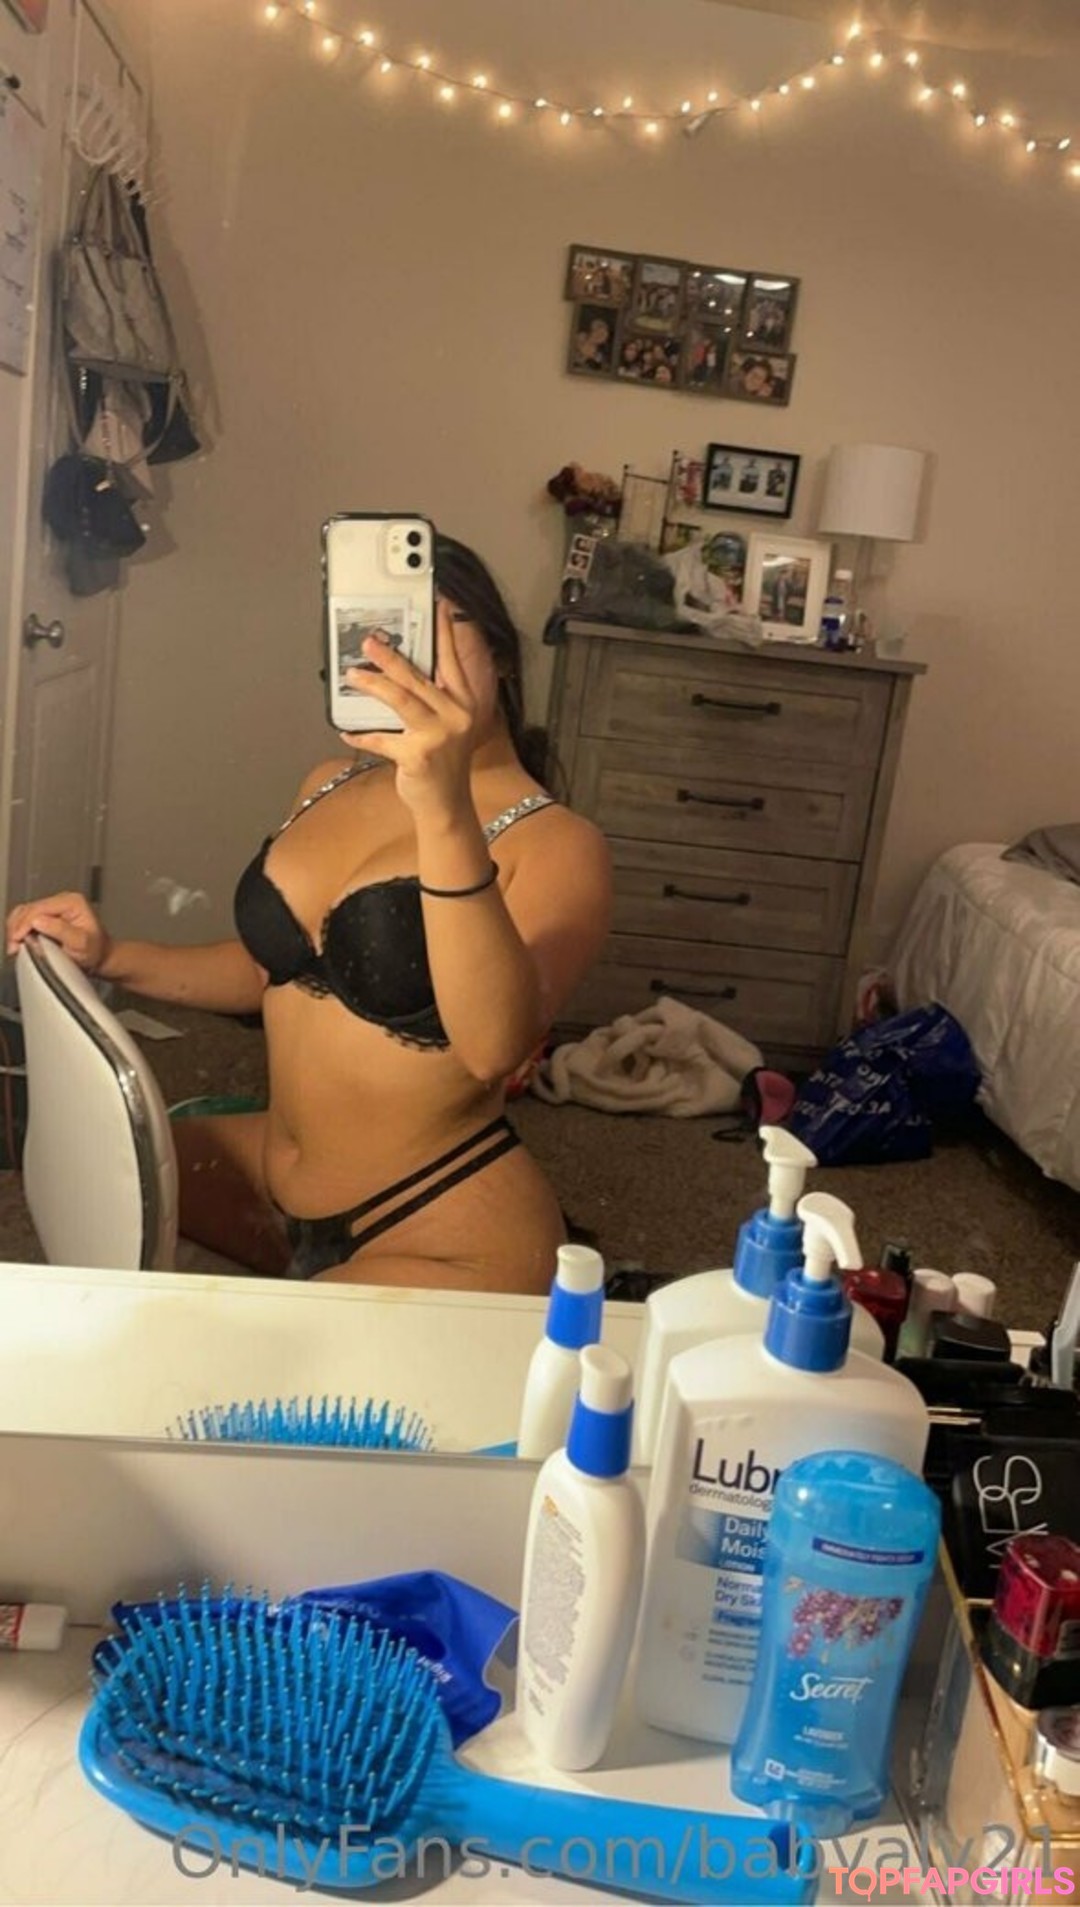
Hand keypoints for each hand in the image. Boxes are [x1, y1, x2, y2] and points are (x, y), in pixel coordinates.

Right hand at [6, 892, 111, 971]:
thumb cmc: (95, 951)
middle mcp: (62, 900)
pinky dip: (20, 928)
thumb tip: (38, 921)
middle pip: (29, 909)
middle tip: (14, 947)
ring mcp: (54, 907)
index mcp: (72, 902)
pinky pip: (27, 918)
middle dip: (17, 927)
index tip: (17, 940)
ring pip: (25, 912)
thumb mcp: (81, 943)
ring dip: (16, 928)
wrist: (101, 957)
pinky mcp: (48, 915)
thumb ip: (61, 931)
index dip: (24, 924)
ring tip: (16, 945)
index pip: (39, 909)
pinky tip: (20, 940)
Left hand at [339, 599, 481, 823]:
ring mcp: (438, 736)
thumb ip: (431, 698)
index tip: (438, 603)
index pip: (452, 659)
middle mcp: (456, 715)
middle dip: (390, 657)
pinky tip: (348, 730)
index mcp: (465, 702)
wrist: (447, 804)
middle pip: (417, 678)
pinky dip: (362, 735)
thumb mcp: (447, 725)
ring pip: (400, 699)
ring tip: (352, 674)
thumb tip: (397, 669)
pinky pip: (382, 739)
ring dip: (373, 684)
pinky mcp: (417, 756)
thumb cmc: (444, 761)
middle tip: (370, 642)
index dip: (444, 631)